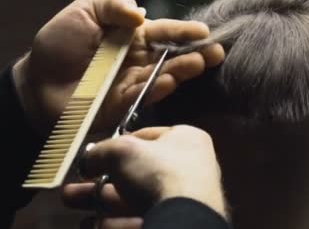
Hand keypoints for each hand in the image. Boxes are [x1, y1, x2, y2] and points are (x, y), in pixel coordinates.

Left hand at [12, 0, 223, 132]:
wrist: (36, 83)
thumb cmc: (59, 44)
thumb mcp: (84, 11)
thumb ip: (113, 5)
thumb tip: (141, 13)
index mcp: (132, 35)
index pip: (164, 31)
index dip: (184, 31)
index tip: (204, 31)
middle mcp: (139, 59)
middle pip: (173, 54)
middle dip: (197, 52)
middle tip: (216, 51)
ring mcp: (134, 82)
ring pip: (165, 74)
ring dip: (185, 69)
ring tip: (202, 62)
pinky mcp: (126, 103)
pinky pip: (146, 94)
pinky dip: (160, 87)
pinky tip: (172, 78)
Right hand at [62, 126, 226, 225]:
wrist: (183, 220)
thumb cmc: (160, 174)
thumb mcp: (122, 150)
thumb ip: (101, 151)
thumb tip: (88, 161)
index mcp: (186, 140)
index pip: (148, 136)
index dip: (118, 143)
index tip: (95, 154)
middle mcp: (187, 168)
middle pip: (135, 173)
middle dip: (100, 180)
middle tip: (75, 184)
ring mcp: (181, 198)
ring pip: (133, 199)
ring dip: (99, 201)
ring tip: (72, 201)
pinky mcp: (173, 220)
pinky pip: (139, 219)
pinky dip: (116, 223)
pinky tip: (94, 223)